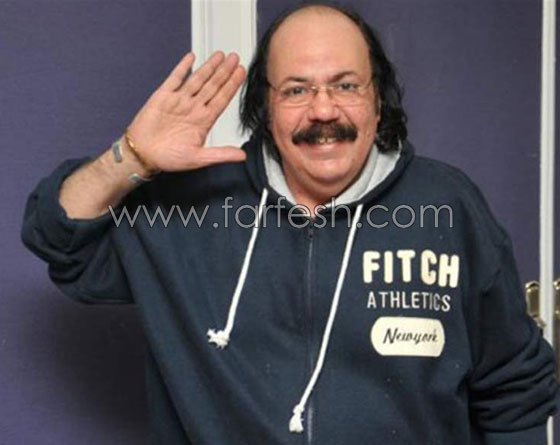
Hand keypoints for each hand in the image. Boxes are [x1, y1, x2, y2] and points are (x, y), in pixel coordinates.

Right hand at [126, 51, 246, 171]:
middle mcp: (193, 108)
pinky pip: (175, 78)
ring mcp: (179, 101)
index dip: (232, 85)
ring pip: (197, 79)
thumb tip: (242, 156)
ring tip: (220, 55)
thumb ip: (221, 154)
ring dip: (208, 67)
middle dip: (224, 72)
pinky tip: (192, 58)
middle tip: (235, 58)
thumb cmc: (168, 158)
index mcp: (203, 121)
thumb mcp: (198, 158)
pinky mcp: (163, 96)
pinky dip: (183, 68)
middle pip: (213, 86)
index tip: (241, 72)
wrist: (143, 155)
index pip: (222, 99)